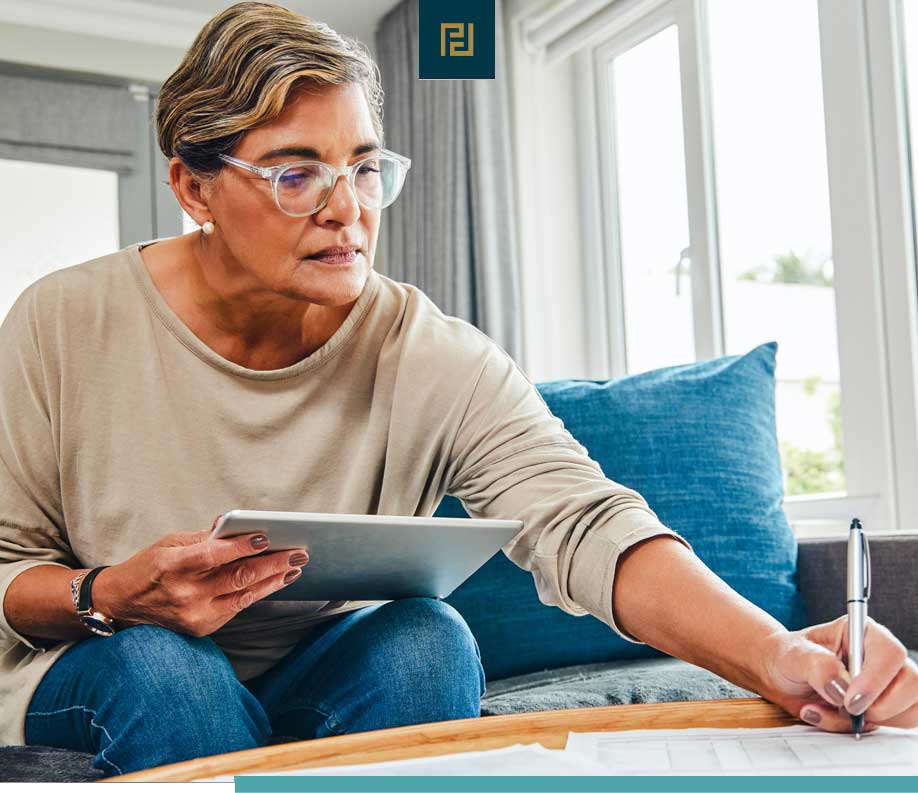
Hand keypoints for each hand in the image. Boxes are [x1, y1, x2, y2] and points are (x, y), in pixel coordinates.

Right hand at [94, 516, 308, 636]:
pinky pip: (237, 607)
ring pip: (244, 595)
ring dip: (273, 580)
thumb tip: (232, 524)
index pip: (214, 555)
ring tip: (295, 566)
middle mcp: (185, 594)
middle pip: (237, 577)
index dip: (241, 546)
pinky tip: (275, 581)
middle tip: (298, 552)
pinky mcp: (202, 628)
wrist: (120, 605)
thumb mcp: (169, 543)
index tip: (265, 537)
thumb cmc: (147, 567)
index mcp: (173, 566)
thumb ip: (203, 537)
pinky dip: (258, 592)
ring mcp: (194, 615)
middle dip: (272, 563)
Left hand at [757, 615, 917, 731]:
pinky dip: (861, 730)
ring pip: (908, 710)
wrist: (781, 676)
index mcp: (863, 633)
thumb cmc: (788, 657)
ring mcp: (887, 684)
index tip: (850, 700)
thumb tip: (842, 689)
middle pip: (911, 684)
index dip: (875, 680)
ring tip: (832, 708)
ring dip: (870, 720)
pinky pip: (891, 727)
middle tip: (843, 707)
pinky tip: (835, 717)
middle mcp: (881, 657)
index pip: (891, 653)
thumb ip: (817, 667)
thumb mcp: (794, 656)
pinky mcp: (884, 707)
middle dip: (878, 706)